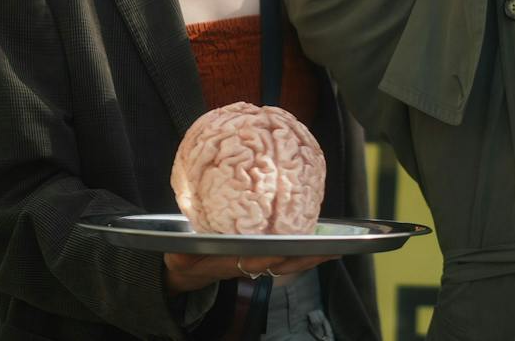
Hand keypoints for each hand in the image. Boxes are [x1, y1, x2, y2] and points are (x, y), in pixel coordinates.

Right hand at [163, 252, 339, 292]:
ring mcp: (258, 262)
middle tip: (330, 250)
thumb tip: (178, 252)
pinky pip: (289, 254)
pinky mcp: (264, 256)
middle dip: (304, 258)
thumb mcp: (177, 257)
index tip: (282, 251)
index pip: (252, 261)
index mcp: (230, 264)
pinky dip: (306, 249)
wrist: (189, 273)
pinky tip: (323, 241)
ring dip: (311, 255)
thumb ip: (179, 255)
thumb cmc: (183, 258)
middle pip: (282, 263)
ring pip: (290, 261)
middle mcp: (249, 264)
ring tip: (336, 247)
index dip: (268, 256)